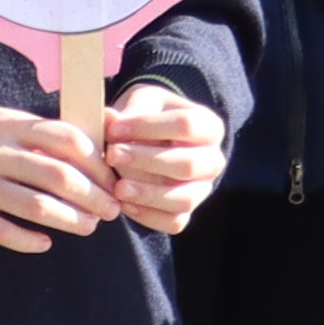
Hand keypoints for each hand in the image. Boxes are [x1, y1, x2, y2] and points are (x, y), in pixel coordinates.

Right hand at [0, 108, 113, 253]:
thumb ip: (36, 135)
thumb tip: (89, 153)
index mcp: (6, 123)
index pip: (65, 139)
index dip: (96, 162)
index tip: (111, 179)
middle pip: (57, 176)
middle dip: (93, 196)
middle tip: (110, 210)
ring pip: (35, 206)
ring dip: (70, 220)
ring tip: (88, 226)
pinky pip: (2, 231)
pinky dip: (29, 240)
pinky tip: (45, 243)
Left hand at [98, 82, 226, 232]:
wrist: (149, 141)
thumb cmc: (147, 116)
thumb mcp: (141, 103)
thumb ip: (129, 111)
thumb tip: (110, 119)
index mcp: (208, 126)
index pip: (186, 125)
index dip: (148, 127)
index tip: (113, 130)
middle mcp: (212, 160)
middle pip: (188, 165)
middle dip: (146, 161)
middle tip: (112, 155)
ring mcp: (202, 189)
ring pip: (185, 199)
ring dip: (148, 194)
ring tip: (118, 188)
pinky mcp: (187, 212)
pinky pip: (173, 222)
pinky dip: (147, 215)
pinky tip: (123, 203)